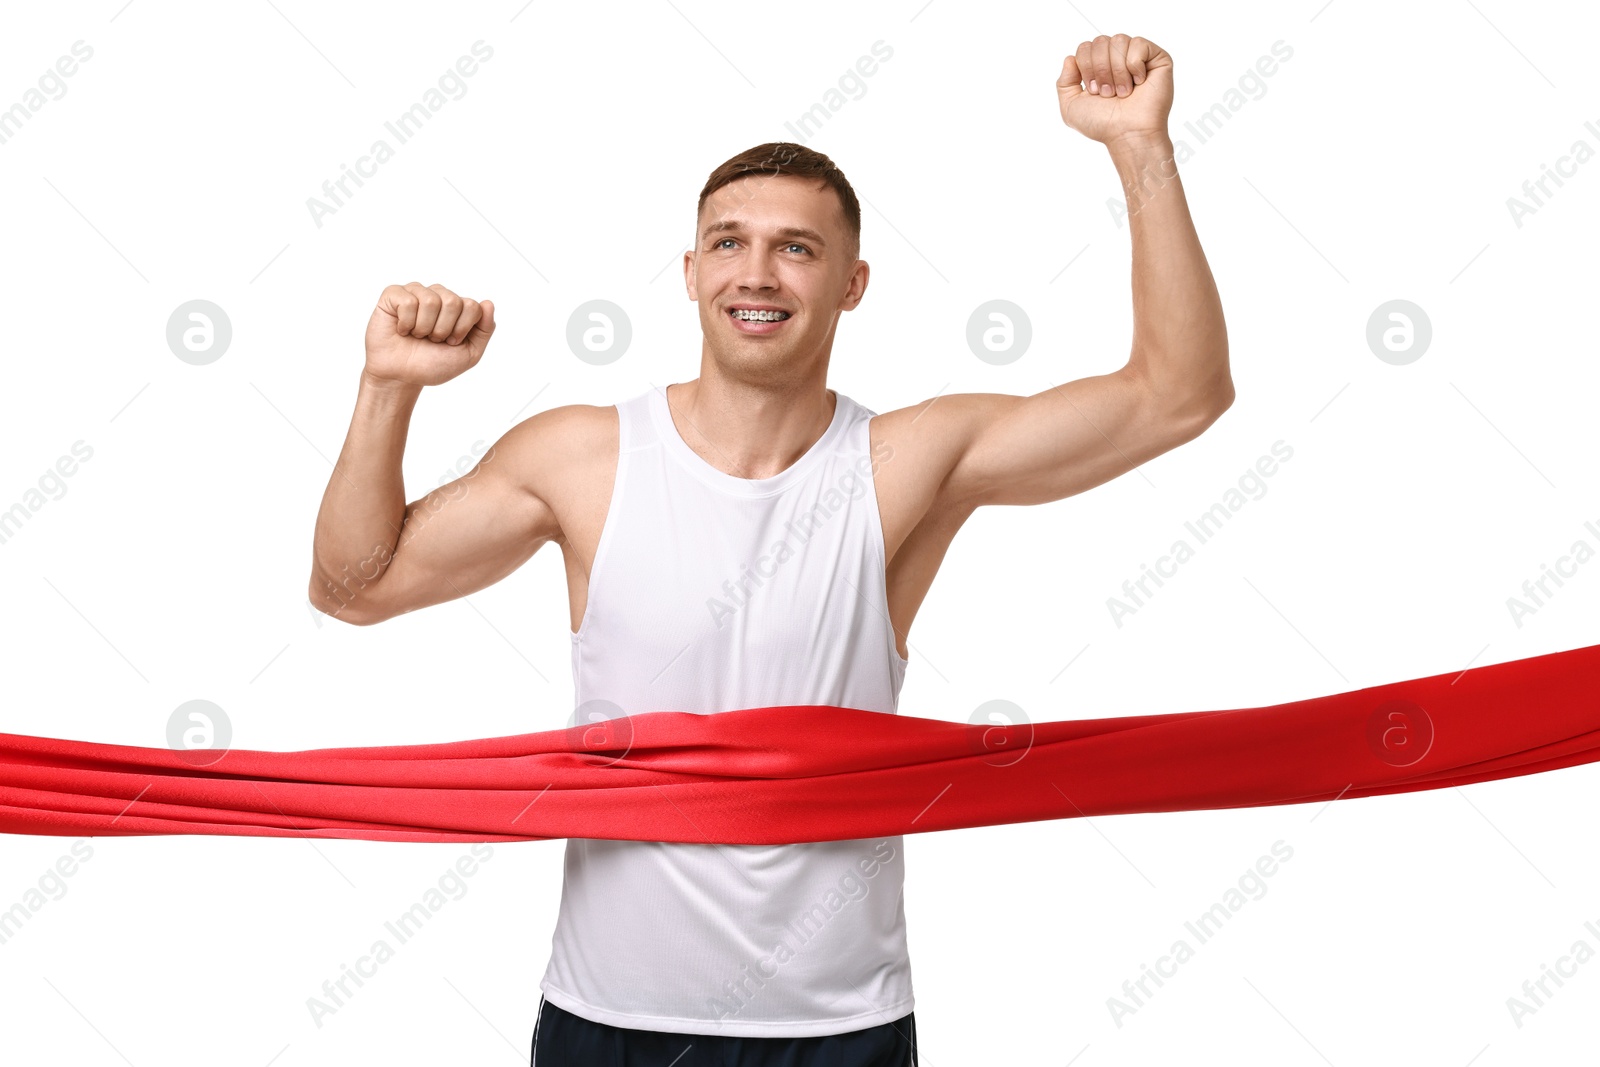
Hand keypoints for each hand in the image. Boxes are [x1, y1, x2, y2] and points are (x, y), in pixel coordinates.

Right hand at [363, 282, 495, 387]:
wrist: (401, 377)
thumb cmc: (433, 364)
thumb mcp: (469, 354)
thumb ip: (484, 330)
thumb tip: (488, 303)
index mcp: (458, 307)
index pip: (472, 306)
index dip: (462, 330)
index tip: (451, 342)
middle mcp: (438, 295)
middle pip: (453, 302)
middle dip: (443, 329)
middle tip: (432, 339)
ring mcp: (416, 292)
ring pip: (431, 301)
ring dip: (424, 328)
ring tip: (417, 335)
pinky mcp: (394, 294)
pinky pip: (408, 302)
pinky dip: (406, 323)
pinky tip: (402, 330)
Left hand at [1056, 35, 1172, 147]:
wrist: (1127, 134)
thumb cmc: (1102, 124)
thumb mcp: (1071, 106)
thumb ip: (1064, 82)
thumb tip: (1070, 58)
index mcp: (1099, 67)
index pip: (1085, 47)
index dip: (1086, 67)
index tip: (1094, 92)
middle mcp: (1118, 59)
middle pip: (1100, 41)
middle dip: (1100, 70)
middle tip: (1108, 93)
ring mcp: (1138, 57)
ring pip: (1119, 40)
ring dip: (1116, 71)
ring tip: (1124, 92)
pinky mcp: (1157, 58)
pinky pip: (1139, 44)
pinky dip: (1134, 66)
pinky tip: (1139, 82)